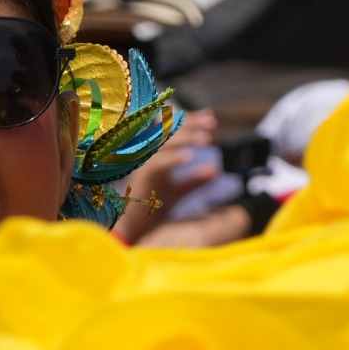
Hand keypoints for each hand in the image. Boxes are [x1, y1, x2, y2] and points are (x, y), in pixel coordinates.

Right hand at [113, 110, 219, 243]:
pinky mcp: (141, 176)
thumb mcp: (178, 192)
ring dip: (185, 138)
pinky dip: (173, 158)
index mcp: (156, 156)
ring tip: (206, 139)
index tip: (211, 119)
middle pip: (169, 131)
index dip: (191, 122)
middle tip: (211, 123)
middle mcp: (148, 156)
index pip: (173, 132)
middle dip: (191, 124)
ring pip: (164, 143)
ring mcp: (143, 164)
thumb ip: (195, 180)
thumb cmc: (150, 210)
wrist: (132, 229)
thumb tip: (216, 170)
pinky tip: (190, 157)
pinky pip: (157, 163)